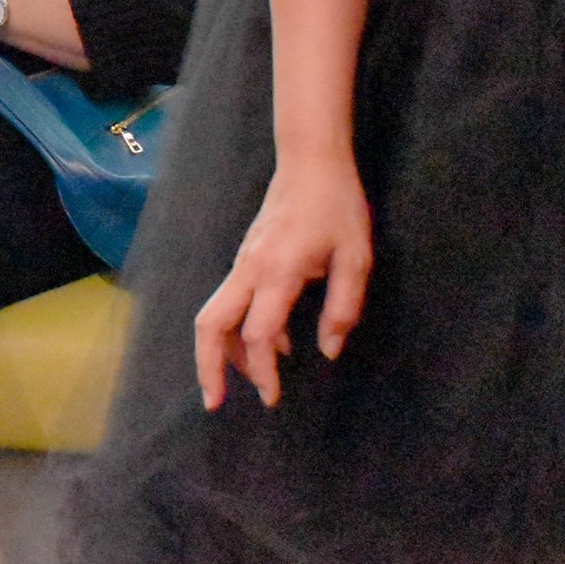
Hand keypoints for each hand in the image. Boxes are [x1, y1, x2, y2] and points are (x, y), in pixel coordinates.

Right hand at [193, 157, 372, 408]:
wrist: (309, 161)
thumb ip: (342, 308)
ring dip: (222, 351)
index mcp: (278, 272)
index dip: (261, 369)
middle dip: (208, 366)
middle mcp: (250, 269)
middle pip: (210, 324)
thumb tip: (326, 352)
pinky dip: (241, 330)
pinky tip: (275, 346)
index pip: (257, 332)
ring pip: (214, 314)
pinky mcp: (247, 259)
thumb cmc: (338, 207)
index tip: (274, 396)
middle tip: (213, 403)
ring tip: (246, 382)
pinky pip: (233, 301)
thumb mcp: (356, 259)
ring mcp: (243, 262)